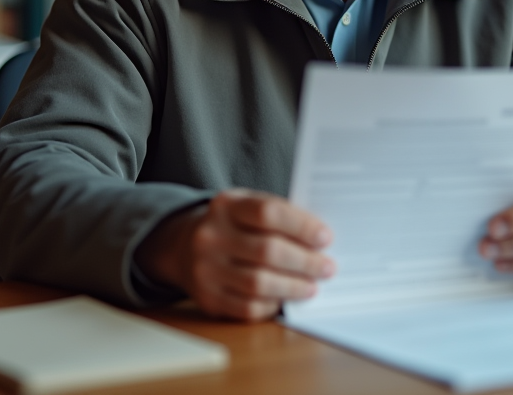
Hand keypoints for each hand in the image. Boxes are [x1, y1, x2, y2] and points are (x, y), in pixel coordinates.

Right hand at [137, 189, 334, 321]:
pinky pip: (247, 308)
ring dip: (293, 287)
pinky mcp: (207, 298)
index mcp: (226, 205)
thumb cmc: (232, 226)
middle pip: (267, 251)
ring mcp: (206, 269)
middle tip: (327, 267)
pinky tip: (285, 299)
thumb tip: (319, 240)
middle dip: (304, 262)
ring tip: (312, 286)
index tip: (325, 237)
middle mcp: (211, 236)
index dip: (301, 226)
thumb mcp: (248, 207)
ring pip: (258, 284)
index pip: (268, 213)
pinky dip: (272, 305)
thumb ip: (279, 216)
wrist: (184, 246)